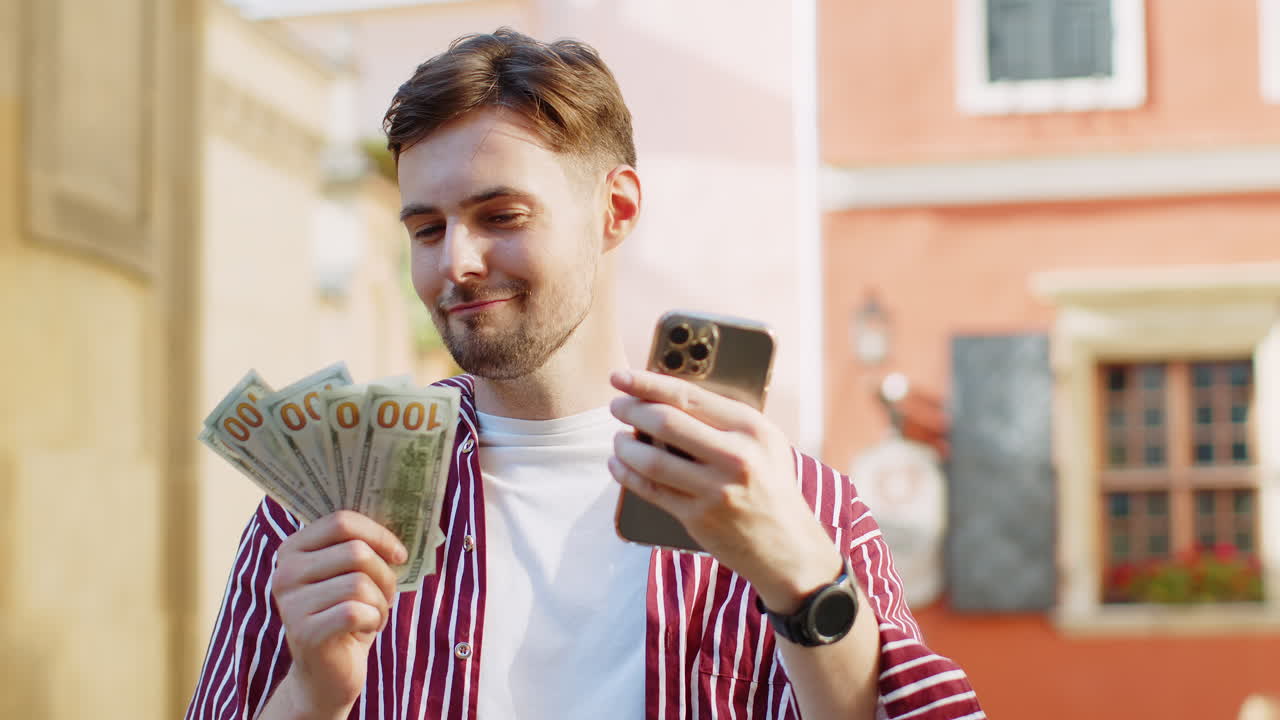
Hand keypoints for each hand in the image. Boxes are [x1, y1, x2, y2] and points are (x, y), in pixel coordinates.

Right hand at [269, 511, 405, 718]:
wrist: (328, 672)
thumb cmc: (346, 614)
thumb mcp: (351, 574)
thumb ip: (362, 544)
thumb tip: (402, 515)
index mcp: (294, 548)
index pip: (341, 521)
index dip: (379, 534)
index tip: (399, 553)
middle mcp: (285, 572)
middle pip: (356, 551)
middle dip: (385, 574)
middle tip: (385, 594)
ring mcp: (290, 603)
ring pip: (360, 583)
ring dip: (380, 602)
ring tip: (373, 614)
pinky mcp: (304, 632)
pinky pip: (357, 611)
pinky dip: (374, 620)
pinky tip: (365, 629)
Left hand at [608, 370, 842, 613]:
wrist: (788, 547)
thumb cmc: (770, 485)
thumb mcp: (763, 443)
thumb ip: (724, 419)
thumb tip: (666, 395)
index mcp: (751, 428)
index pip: (689, 396)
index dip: (648, 383)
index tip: (621, 377)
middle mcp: (735, 456)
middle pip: (665, 422)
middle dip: (631, 410)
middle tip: (616, 405)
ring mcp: (716, 489)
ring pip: (651, 459)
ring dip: (624, 445)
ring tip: (618, 438)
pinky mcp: (698, 517)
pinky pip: (650, 490)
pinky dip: (626, 475)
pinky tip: (618, 464)